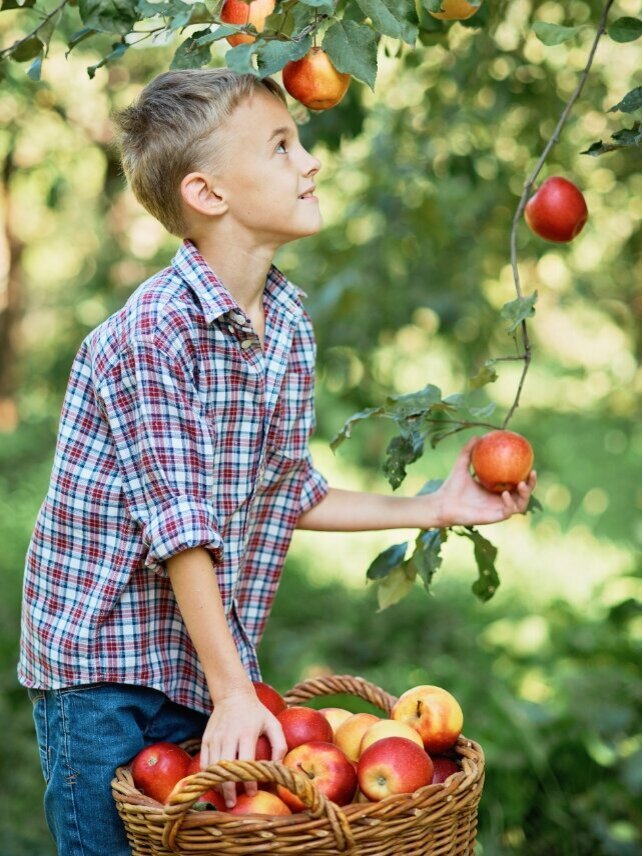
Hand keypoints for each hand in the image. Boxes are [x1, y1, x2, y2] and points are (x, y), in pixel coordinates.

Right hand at [199, 690, 286, 807]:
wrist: (232, 694)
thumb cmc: (256, 712)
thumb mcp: (273, 723)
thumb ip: (279, 745)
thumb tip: (277, 767)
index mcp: (246, 732)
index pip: (246, 761)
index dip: (248, 780)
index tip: (252, 792)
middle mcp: (228, 735)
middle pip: (226, 768)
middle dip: (229, 789)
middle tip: (233, 804)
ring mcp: (215, 737)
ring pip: (212, 767)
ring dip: (217, 785)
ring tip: (225, 798)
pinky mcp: (206, 738)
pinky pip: (204, 762)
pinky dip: (208, 776)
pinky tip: (215, 784)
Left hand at [433, 437, 536, 527]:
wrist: (443, 503)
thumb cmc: (452, 485)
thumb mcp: (461, 464)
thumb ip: (468, 451)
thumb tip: (477, 436)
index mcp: (496, 489)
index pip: (516, 481)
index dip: (526, 474)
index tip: (530, 463)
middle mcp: (500, 500)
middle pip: (523, 494)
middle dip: (532, 485)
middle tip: (532, 472)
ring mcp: (498, 509)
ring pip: (521, 505)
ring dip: (525, 495)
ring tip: (522, 484)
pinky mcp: (494, 517)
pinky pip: (508, 511)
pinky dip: (509, 503)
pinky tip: (505, 493)